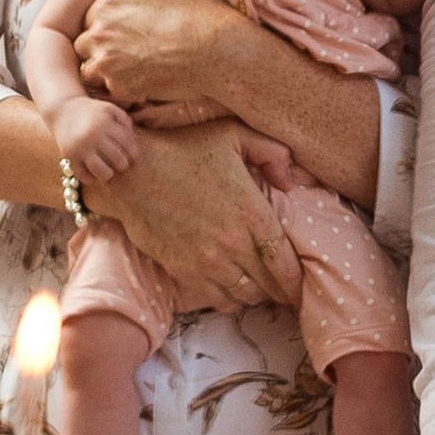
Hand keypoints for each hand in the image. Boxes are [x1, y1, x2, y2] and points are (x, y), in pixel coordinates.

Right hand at [53, 92, 141, 182]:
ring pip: (101, 172)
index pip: (127, 145)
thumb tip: (134, 144)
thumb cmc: (92, 112)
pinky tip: (94, 172)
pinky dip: (91, 179)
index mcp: (105, 124)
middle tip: (120, 163)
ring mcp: (80, 148)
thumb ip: (126, 123)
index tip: (133, 157)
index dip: (134, 154)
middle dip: (123, 164)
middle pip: (118, 159)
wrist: (62, 110)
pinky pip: (83, 176)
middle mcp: (92, 137)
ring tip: (108, 171)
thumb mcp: (110, 110)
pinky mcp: (69, 157)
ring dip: (108, 174)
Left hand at [80, 0, 239, 111]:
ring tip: (139, 62)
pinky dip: (124, 86)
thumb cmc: (196, 3)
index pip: (91, 16)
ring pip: (94, 69)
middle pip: (87, 43)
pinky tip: (148, 76)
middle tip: (136, 44)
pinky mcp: (123, 89)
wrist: (219, 49)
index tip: (135, 23)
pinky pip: (111, 90)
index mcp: (104, 4)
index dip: (111, 19)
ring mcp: (108, 64)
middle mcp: (98, 34)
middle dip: (104, 44)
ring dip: (109, 66)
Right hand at [108, 123, 301, 308]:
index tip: (302, 288)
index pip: (286, 262)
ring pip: (246, 296)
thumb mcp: (233, 135)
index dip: (297, 282)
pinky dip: (230, 300)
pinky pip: (218, 299)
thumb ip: (273, 152)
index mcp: (252, 212)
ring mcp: (208, 260)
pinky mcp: (185, 270)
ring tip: (261, 291)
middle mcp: (234, 242)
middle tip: (287, 294)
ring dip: (257, 296)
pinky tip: (234, 291)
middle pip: (270, 285)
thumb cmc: (183, 149)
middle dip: (282, 292)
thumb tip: (293, 181)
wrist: (133, 172)